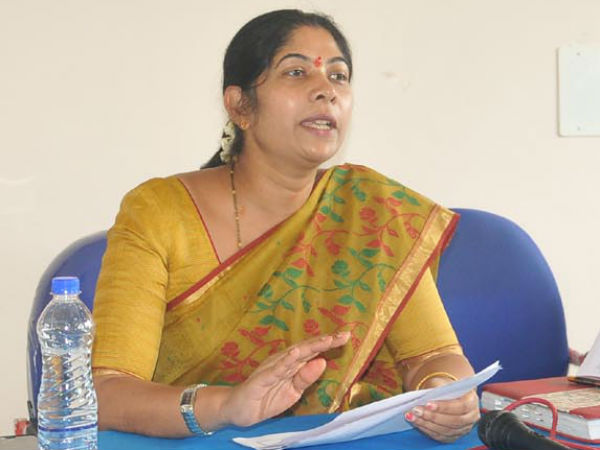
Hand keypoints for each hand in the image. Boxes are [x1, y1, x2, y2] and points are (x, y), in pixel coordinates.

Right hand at [221, 332, 349, 426]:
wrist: (237, 409)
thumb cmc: (265, 398)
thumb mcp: (292, 392)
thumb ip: (306, 378)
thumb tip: (324, 362)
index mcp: (292, 364)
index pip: (313, 351)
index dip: (329, 344)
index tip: (347, 336)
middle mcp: (283, 361)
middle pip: (307, 349)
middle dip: (325, 341)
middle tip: (344, 334)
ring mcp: (272, 368)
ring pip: (294, 355)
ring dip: (310, 347)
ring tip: (327, 340)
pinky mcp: (262, 379)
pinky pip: (276, 369)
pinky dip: (286, 361)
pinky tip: (296, 353)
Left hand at [405, 389, 479, 442]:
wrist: (448, 393)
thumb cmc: (445, 387)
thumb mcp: (443, 383)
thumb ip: (438, 389)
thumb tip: (426, 397)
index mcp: (472, 400)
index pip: (461, 406)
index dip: (444, 406)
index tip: (427, 403)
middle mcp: (471, 417)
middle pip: (454, 421)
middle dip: (433, 416)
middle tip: (416, 410)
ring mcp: (464, 429)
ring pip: (446, 430)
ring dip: (427, 424)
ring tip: (412, 416)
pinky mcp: (455, 436)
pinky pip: (441, 436)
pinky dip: (427, 430)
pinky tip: (417, 423)